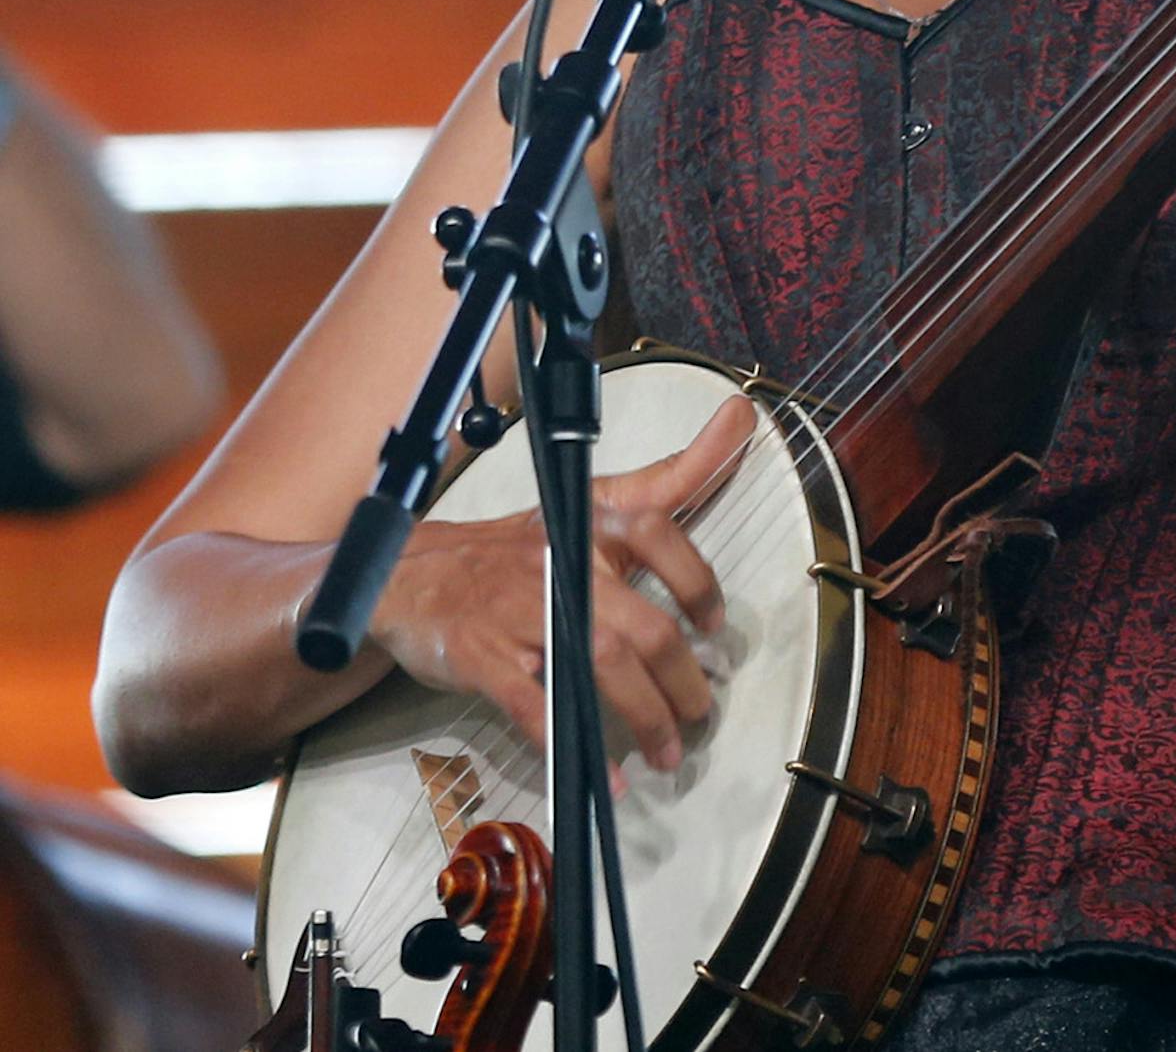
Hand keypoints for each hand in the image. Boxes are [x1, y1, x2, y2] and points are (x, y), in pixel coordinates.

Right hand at [370, 394, 756, 775]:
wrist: (412, 576)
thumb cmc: (519, 546)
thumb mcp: (591, 503)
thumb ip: (671, 475)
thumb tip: (744, 416)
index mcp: (590, 522)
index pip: (657, 533)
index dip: (696, 580)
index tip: (715, 626)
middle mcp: (561, 562)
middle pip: (642, 626)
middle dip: (682, 680)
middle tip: (702, 713)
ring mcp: (521, 612)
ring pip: (601, 666)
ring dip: (644, 717)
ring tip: (668, 753)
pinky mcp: (484, 658)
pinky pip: (538, 709)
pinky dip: (575, 747)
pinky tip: (606, 778)